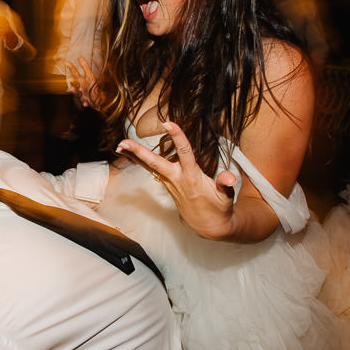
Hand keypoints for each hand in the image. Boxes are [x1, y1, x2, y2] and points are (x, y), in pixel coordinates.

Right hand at [65, 57, 96, 107]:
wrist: (98, 100)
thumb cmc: (92, 87)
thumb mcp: (90, 76)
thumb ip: (85, 67)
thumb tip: (80, 57)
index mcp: (80, 80)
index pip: (74, 72)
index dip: (71, 67)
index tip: (66, 62)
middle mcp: (80, 87)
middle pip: (75, 83)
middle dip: (73, 81)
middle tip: (70, 78)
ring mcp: (82, 95)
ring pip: (78, 93)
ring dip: (75, 91)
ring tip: (72, 89)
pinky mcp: (87, 102)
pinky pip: (85, 103)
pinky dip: (85, 103)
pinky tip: (85, 103)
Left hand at [115, 121, 236, 239]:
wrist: (208, 226)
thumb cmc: (218, 208)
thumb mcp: (226, 196)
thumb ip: (226, 184)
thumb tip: (229, 177)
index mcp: (192, 177)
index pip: (184, 153)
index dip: (177, 137)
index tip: (168, 123)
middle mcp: (177, 179)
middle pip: (155, 163)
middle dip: (139, 152)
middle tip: (123, 142)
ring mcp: (170, 183)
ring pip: (149, 166)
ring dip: (134, 156)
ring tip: (120, 145)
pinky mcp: (167, 185)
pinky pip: (151, 170)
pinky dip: (140, 161)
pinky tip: (130, 154)